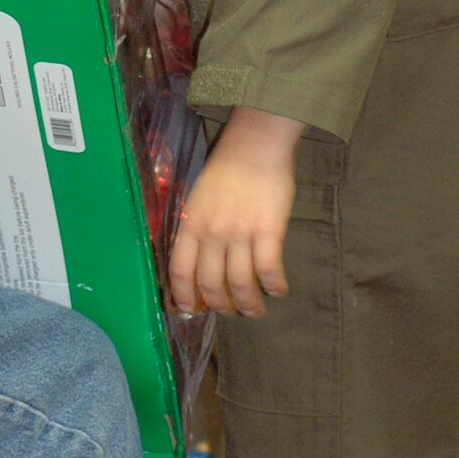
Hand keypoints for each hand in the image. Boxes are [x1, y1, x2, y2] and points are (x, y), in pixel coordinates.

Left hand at [168, 108, 304, 317]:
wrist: (255, 145)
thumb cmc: (227, 169)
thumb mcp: (199, 199)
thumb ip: (197, 228)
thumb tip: (200, 260)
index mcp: (191, 225)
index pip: (180, 271)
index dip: (184, 296)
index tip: (190, 310)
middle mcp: (212, 233)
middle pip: (211, 284)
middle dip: (221, 306)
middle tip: (231, 312)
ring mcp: (240, 233)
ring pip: (241, 284)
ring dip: (249, 304)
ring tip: (256, 311)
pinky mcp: (268, 231)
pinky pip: (269, 269)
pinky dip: (274, 286)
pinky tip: (278, 290)